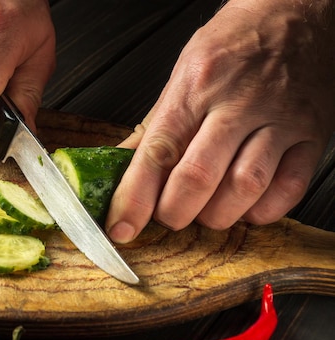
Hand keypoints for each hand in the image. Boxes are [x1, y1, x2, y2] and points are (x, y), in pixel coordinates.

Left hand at [106, 0, 334, 242]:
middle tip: (169, 216)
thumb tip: (119, 167)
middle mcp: (236, 103)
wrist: (296, 11)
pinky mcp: (311, 134)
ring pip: (245, 187)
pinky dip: (263, 211)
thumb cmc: (234, 44)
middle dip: (175, 213)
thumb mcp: (183, 75)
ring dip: (218, 215)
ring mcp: (279, 119)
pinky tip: (246, 207)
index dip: (135, 199)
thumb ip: (153, 127)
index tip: (121, 227)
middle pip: (198, 177)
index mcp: (194, 88)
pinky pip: (289, 188)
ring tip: (206, 213)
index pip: (157, 153)